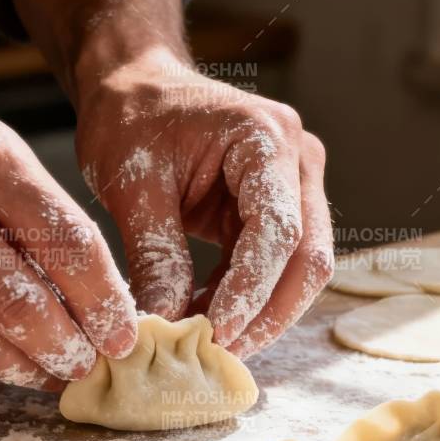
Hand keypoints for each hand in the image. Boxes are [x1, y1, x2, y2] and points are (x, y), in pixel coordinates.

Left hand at [74, 48, 333, 356]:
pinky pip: (276, 268)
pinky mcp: (281, 210)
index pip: (278, 231)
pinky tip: (205, 318)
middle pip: (309, 259)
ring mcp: (297, 186)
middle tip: (218, 354)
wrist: (135, 86)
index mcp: (267, 138)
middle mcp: (298, 161)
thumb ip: (153, 254)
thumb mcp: (132, 184)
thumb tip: (161, 325)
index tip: (216, 334)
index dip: (252, 290)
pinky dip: (245, 299)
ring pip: (301, 271)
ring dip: (259, 313)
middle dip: (267, 314)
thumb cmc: (131, 118)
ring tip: (206, 342)